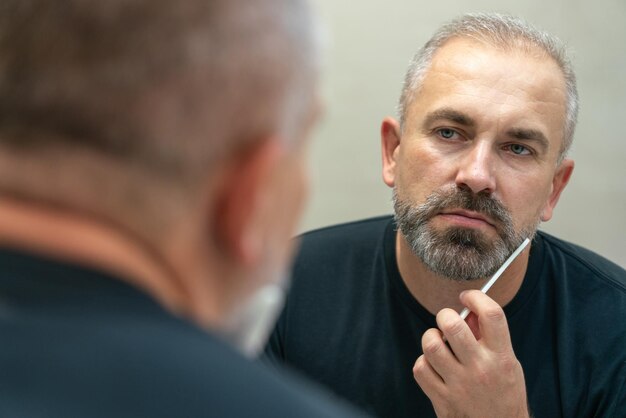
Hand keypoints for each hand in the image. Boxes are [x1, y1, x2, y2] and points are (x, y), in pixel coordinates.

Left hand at [413, 290, 528, 417]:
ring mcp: (460, 385)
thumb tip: (467, 310)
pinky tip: (434, 366)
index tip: (467, 297)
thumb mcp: (507, 363)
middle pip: (454, 325)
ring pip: (431, 345)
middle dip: (445, 315)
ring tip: (439, 343)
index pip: (492, 314)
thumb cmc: (503, 393)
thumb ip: (489, 337)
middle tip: (447, 320)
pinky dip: (424, 363)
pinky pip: (421, 368)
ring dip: (431, 338)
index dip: (476, 297)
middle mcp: (481, 369)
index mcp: (502, 357)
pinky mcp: (442, 399)